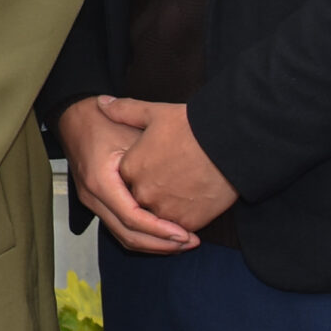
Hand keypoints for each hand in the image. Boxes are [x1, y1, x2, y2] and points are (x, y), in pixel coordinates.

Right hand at [59, 97, 197, 252]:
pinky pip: (119, 228)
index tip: (184, 234)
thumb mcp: (131, 133)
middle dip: (160, 244)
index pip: (132, 218)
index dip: (160, 230)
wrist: (75, 118)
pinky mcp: (98, 203)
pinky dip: (142, 236)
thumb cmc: (102, 121)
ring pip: (123, 236)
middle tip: (189, 242)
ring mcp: (93, 202)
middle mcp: (93, 197)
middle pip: (127, 235)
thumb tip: (181, 182)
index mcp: (100, 181)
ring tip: (181, 242)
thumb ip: (151, 158)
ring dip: (152, 244)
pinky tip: (163, 234)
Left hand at [110, 98, 237, 232]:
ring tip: (183, 196)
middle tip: (171, 182)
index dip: (140, 174)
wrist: (228, 143)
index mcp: (130, 169)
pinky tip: (194, 206)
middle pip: (141, 200)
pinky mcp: (189, 222)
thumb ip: (124, 111)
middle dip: (152, 195)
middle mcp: (143, 193)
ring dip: (167, 211)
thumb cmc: (191, 126)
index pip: (126, 180)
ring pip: (160, 216)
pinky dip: (185, 220)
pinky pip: (181, 227)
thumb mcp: (153, 113)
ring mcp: (165, 210)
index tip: (155, 168)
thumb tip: (101, 103)